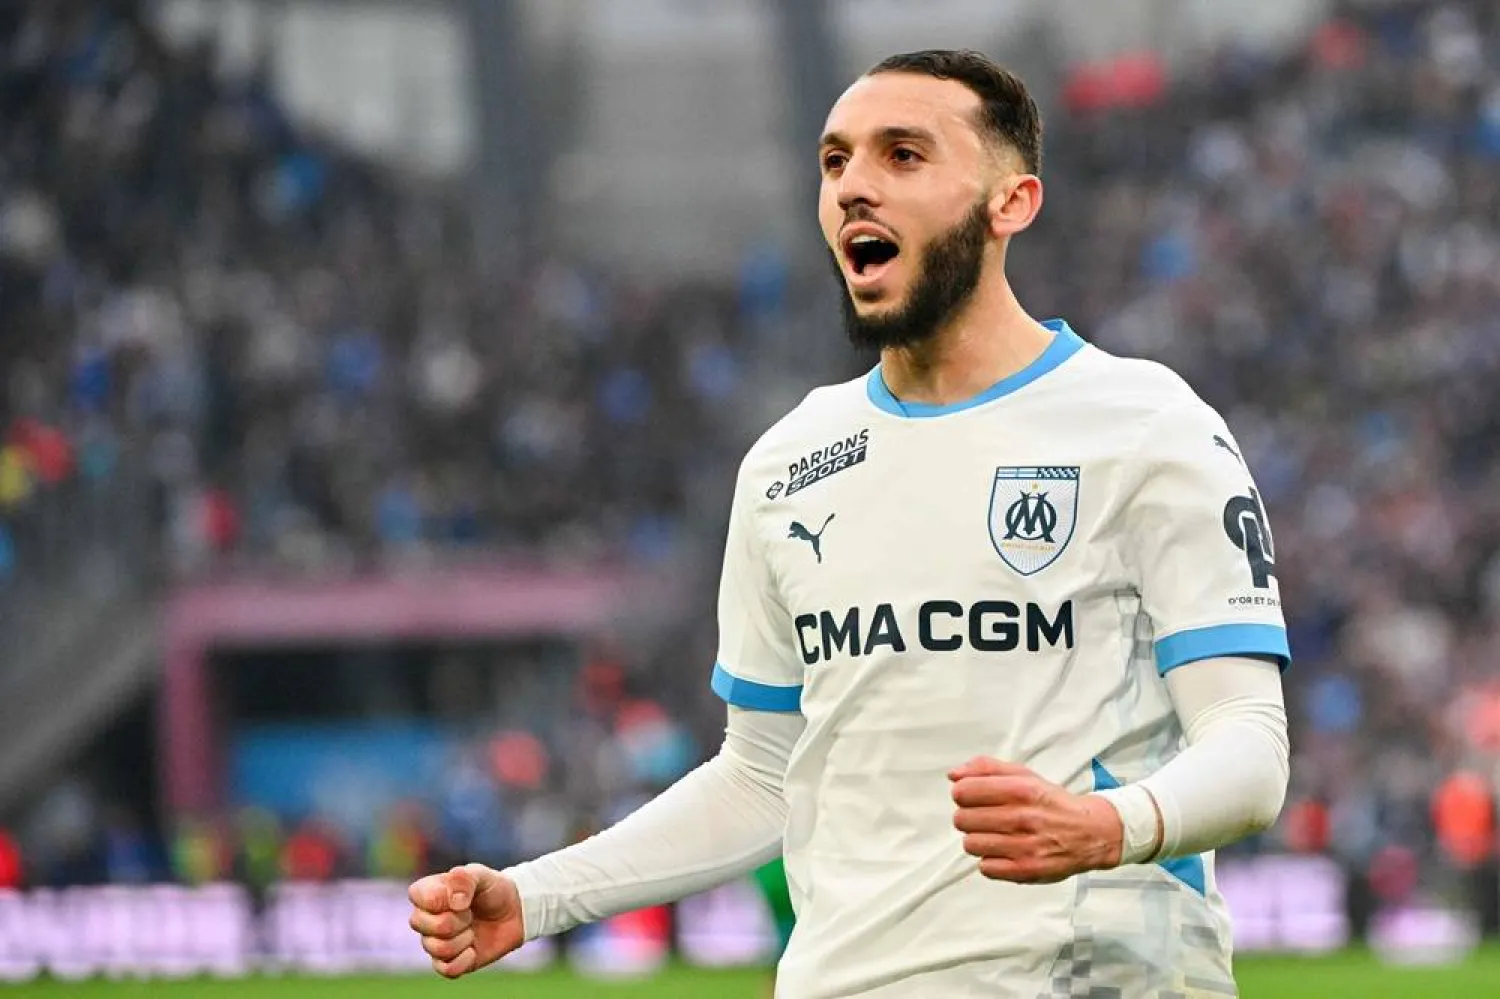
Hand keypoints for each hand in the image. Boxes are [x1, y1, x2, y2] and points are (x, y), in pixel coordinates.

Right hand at [408, 863, 524, 977]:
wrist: (513, 912)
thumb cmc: (492, 890)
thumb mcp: (482, 875)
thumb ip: (465, 879)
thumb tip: (455, 903)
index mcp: (427, 892)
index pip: (417, 896)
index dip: (442, 898)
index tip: (462, 896)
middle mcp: (425, 918)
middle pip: (423, 925)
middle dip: (455, 919)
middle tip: (469, 913)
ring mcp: (434, 942)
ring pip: (438, 948)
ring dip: (463, 939)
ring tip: (472, 929)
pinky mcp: (447, 963)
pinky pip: (447, 969)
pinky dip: (465, 960)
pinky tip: (473, 949)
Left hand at [949, 757, 1123, 883]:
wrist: (1091, 832)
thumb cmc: (1053, 803)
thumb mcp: (1024, 775)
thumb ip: (986, 769)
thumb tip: (954, 775)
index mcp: (1020, 790)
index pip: (963, 791)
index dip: (963, 794)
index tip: (971, 797)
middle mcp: (1022, 817)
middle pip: (962, 819)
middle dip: (968, 818)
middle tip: (984, 818)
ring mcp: (1024, 846)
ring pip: (970, 844)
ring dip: (978, 840)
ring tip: (994, 835)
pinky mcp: (1026, 870)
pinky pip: (985, 868)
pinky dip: (990, 861)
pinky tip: (1003, 851)